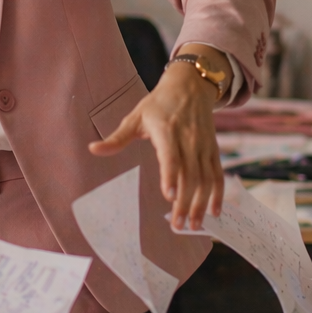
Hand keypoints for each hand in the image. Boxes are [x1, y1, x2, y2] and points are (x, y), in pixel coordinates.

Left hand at [88, 49, 223, 229]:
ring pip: (205, 178)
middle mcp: (188, 139)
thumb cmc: (158, 104)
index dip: (170, 176)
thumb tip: (92, 149)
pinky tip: (214, 212)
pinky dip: (218, 194)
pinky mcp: (213, 149)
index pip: (170, 156)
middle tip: (177, 226)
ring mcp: (203, 145)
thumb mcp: (135, 117)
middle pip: (189, 174)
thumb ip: (117, 138)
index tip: (169, 196)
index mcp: (166, 130)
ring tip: (194, 226)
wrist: (191, 86)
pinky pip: (218, 174)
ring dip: (201, 204)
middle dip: (185, 202)